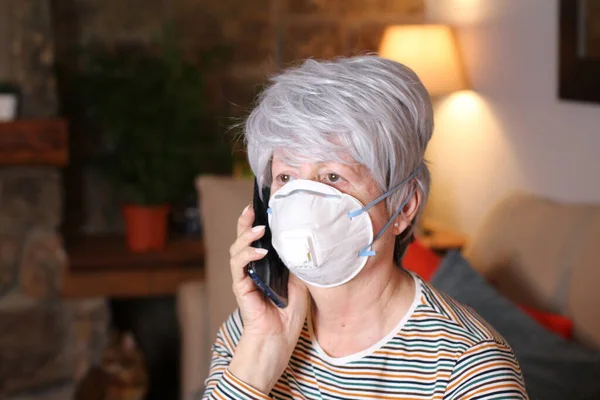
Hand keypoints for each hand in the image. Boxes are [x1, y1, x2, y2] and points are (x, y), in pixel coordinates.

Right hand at [227, 204, 308, 391]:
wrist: (278, 341)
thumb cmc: (288, 315)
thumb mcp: (300, 282)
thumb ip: (297, 263)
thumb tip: (304, 242)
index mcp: (265, 266)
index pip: (258, 239)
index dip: (257, 221)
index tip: (263, 205)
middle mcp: (251, 269)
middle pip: (242, 239)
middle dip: (245, 222)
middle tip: (252, 208)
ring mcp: (244, 278)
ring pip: (236, 250)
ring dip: (246, 237)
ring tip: (259, 228)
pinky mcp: (241, 289)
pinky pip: (239, 268)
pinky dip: (248, 256)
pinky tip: (260, 251)